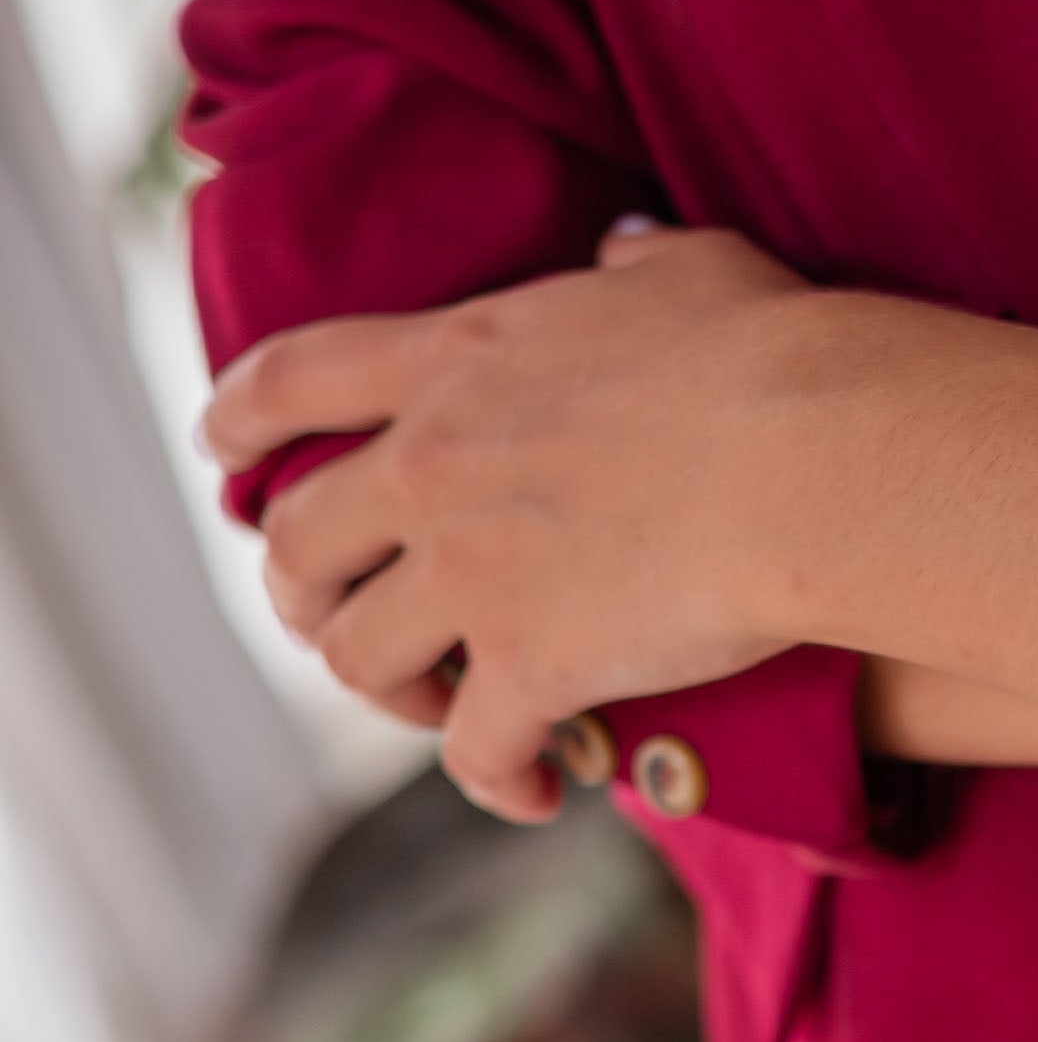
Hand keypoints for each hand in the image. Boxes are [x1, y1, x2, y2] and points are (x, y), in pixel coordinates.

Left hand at [202, 223, 819, 820]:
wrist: (815, 451)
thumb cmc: (773, 349)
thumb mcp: (690, 270)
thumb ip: (636, 262)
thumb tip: (626, 249)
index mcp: (458, 359)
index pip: (297, 378)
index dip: (241, 416)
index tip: (219, 451)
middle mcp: (435, 467)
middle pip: (301, 543)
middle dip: (302, 588)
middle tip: (335, 613)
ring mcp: (471, 574)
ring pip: (358, 656)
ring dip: (388, 691)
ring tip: (441, 709)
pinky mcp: (531, 667)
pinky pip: (476, 750)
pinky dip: (496, 781)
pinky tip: (539, 791)